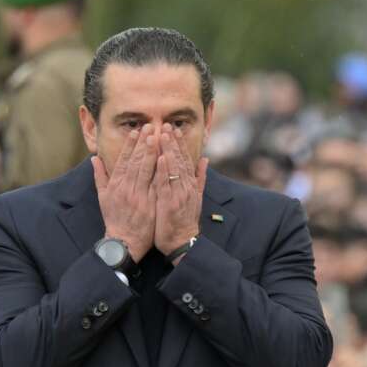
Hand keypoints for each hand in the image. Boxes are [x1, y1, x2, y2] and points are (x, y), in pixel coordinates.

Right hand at [93, 123, 157, 261]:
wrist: (123, 241)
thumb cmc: (114, 219)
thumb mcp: (102, 197)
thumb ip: (100, 176)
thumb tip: (94, 159)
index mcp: (115, 185)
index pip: (123, 160)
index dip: (130, 145)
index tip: (136, 131)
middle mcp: (126, 188)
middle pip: (136, 161)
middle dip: (143, 142)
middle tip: (150, 126)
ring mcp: (139, 196)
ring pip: (146, 169)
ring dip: (152, 151)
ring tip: (157, 136)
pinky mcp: (150, 204)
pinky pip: (156, 184)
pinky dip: (161, 171)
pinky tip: (166, 158)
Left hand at [154, 124, 207, 259]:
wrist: (183, 242)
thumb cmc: (184, 220)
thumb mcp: (195, 197)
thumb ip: (200, 177)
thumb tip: (205, 159)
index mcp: (190, 185)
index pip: (185, 160)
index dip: (179, 144)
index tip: (174, 129)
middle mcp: (186, 187)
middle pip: (180, 160)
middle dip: (173, 142)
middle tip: (167, 125)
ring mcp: (178, 194)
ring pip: (174, 169)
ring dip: (168, 150)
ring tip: (163, 134)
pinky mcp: (169, 203)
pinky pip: (166, 184)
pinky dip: (164, 170)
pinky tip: (161, 158)